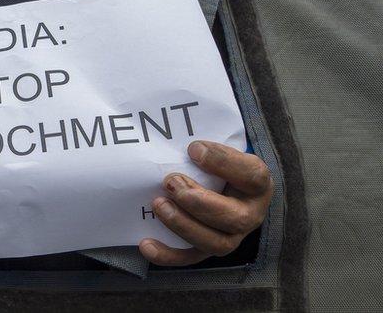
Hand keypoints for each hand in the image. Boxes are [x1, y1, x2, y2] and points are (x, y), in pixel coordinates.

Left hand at [139, 140, 272, 265]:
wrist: (227, 184)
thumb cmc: (222, 164)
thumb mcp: (225, 151)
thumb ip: (211, 147)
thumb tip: (189, 146)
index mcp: (257, 185)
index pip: (251, 175)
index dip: (222, 162)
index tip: (193, 148)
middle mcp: (250, 215)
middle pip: (233, 218)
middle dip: (198, 202)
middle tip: (171, 182)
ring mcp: (231, 236)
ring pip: (215, 243)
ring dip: (183, 225)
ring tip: (159, 204)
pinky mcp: (209, 248)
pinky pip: (191, 258)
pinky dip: (168, 255)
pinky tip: (146, 245)